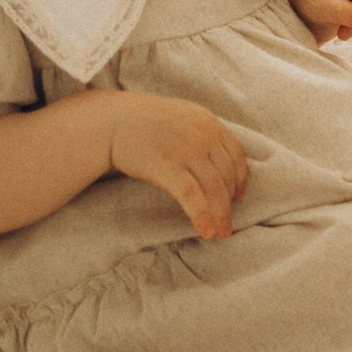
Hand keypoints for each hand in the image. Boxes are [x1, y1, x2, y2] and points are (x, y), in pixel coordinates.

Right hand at [103, 91, 248, 239]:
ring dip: (220, 214)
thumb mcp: (182, 118)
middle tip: (228, 224)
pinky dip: (202, 216)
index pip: (236, 155)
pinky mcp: (167, 166)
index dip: (240, 180)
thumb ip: (202, 135)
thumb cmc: (144, 122)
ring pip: (213, 188)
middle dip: (229, 203)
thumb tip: (215, 164)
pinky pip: (192, 196)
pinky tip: (205, 231)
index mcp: (209, 122)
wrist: (111, 121)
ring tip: (220, 232)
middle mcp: (203, 135)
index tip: (238, 197)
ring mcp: (186, 150)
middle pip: (226, 175)